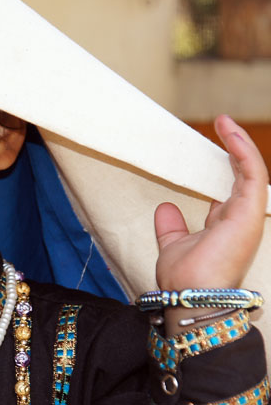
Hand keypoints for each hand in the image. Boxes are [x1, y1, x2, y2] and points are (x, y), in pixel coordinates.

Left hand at [153, 116, 267, 333]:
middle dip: (234, 149)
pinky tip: (229, 131)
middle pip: (243, 177)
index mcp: (225, 225)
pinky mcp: (249, 212)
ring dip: (239, 144)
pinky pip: (252, 173)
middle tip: (222, 125)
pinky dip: (242, 150)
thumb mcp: (173, 245)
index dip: (224, 165)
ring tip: (225, 122)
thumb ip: (171, 227)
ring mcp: (247, 215)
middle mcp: (240, 218)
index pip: (230, 189)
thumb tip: (165, 207)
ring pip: (252, 171)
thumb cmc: (184, 278)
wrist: (189, 296)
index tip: (212, 146)